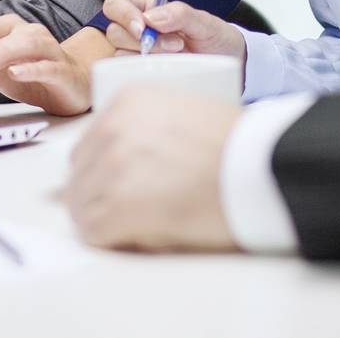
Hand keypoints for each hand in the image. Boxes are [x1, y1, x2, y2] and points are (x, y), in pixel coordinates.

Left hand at [0, 17, 99, 115]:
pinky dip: (31, 69)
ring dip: (2, 51)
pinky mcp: (62, 71)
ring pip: (26, 46)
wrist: (73, 84)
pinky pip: (48, 67)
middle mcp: (31, 35)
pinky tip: (16, 73)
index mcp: (13, 31)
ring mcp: (49, 52)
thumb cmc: (33, 71)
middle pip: (4, 34)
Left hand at [66, 88, 241, 250]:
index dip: (103, 170)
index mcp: (127, 100)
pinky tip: (136, 236)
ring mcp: (111, 166)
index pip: (89, 143)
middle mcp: (112, 127)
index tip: (123, 185)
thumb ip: (145, 128)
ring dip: (102, 218)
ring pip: (80, 204)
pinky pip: (92, 231)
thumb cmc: (237, 145)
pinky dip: (109, 239)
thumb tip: (119, 166)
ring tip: (138, 225)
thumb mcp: (181, 112)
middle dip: (98, 194)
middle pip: (80, 173)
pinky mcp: (117, 206)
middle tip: (130, 211)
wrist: (260, 165)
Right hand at [102, 0, 246, 63]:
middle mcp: (139, 31)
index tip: (143, 27)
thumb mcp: (205, 22)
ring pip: (121, 55)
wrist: (230, 66)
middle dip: (144, 40)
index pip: (116, 5)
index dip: (123, 14)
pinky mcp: (144, 76)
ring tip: (178, 56)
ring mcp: (140, 55)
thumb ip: (180, 13)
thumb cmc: (216, 39)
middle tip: (177, 44)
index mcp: (148, 9)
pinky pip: (130, 75)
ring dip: (149, 57)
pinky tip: (168, 71)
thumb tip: (150, 18)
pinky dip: (147, 73)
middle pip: (115, 32)